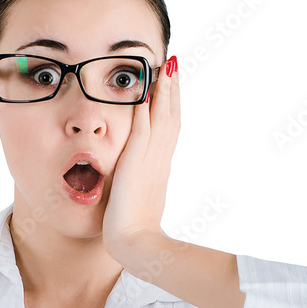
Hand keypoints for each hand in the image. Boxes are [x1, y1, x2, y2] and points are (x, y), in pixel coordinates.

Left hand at [102, 56, 179, 256]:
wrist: (137, 243)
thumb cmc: (134, 234)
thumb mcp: (137, 206)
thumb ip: (135, 192)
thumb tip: (132, 192)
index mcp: (159, 170)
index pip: (168, 132)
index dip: (170, 109)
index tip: (171, 89)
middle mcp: (159, 160)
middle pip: (171, 117)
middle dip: (172, 91)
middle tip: (174, 66)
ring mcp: (151, 159)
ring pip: (162, 116)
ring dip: (165, 89)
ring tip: (167, 64)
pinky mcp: (137, 161)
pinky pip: (144, 125)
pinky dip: (148, 104)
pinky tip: (148, 85)